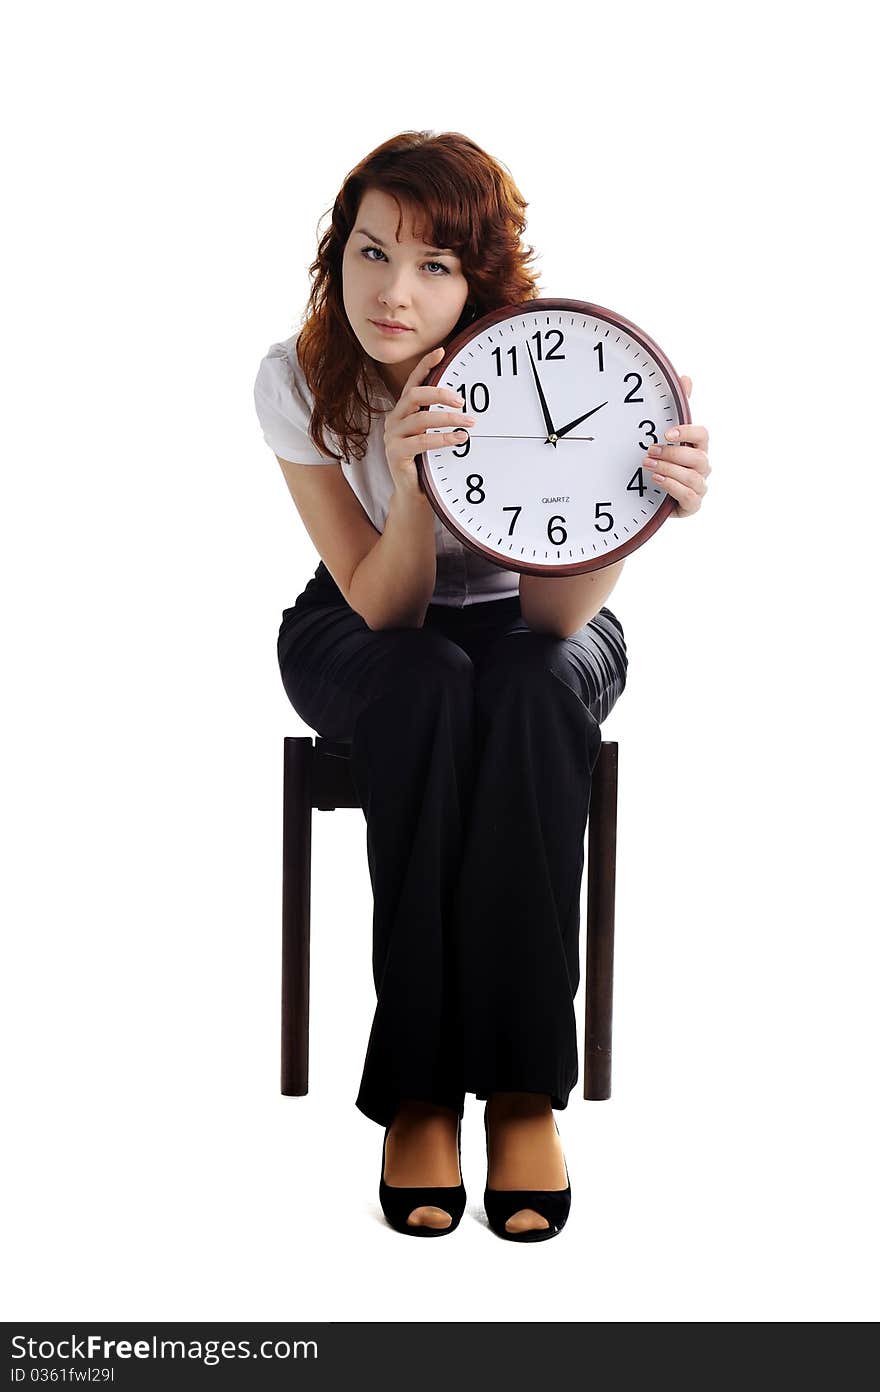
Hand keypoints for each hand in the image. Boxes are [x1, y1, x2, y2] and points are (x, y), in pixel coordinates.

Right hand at [383, 346, 474, 494]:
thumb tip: (463, 402)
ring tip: (469, 422)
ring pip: (420, 418)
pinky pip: (421, 441)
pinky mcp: (395, 454)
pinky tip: (459, 438)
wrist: (413, 493)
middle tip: (462, 400)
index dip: (425, 366)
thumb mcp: (432, 435)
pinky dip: (442, 438)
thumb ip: (439, 418)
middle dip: (439, 393)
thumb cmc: (425, 462)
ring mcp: (393, 437)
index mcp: (403, 412)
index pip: (413, 382)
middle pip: (414, 395)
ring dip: (448, 418)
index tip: (440, 351)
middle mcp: (395, 420)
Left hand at [645, 375, 709, 517]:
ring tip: (648, 466)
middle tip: (650, 451)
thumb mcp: (663, 433)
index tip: (667, 433)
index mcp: (697, 447)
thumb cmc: (661, 460)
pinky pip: (690, 497)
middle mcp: (701, 467)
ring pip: (694, 479)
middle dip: (673, 454)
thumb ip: (675, 408)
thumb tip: (686, 378)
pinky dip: (673, 488)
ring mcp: (698, 486)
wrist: (647, 493)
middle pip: (699, 459)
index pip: (703, 435)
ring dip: (670, 471)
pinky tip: (656, 480)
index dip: (688, 433)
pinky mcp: (691, 505)